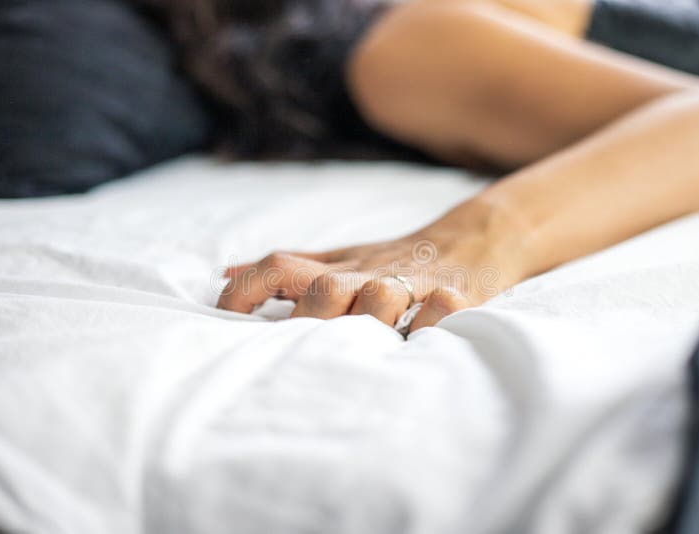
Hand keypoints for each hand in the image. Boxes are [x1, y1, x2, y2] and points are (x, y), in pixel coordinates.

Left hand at [216, 197, 525, 332]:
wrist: (473, 238)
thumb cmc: (394, 258)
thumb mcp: (340, 257)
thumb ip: (290, 267)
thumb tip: (226, 273)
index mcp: (338, 267)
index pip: (279, 266)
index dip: (245, 290)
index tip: (225, 320)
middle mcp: (369, 274)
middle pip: (325, 290)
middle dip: (304, 323)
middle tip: (294, 354)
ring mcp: (414, 284)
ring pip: (381, 298)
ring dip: (364, 324)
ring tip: (351, 359)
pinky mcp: (456, 295)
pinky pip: (440, 312)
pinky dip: (426, 329)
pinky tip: (414, 349)